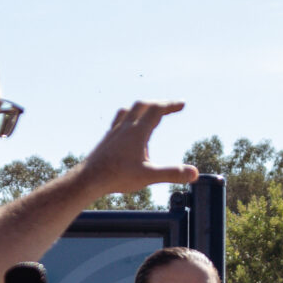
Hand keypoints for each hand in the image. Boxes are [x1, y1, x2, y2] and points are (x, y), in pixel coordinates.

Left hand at [75, 101, 198, 199]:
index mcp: (137, 131)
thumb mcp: (148, 176)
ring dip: (142, 108)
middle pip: (143, 105)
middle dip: (159, 104)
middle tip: (170, 108)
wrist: (88, 179)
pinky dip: (129, 118)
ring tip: (149, 113)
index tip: (182, 104)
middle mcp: (125, 127)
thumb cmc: (116, 176)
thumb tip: (194, 173)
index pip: (156, 109)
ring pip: (128, 111)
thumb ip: (172, 173)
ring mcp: (114, 132)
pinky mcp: (107, 140)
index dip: (170, 104)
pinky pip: (119, 121)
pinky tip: (128, 130)